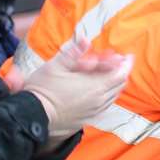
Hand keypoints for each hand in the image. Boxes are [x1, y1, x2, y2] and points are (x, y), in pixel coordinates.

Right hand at [11, 35, 132, 140]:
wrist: (32, 116)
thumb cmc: (43, 90)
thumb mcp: (56, 65)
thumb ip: (74, 52)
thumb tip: (85, 39)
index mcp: (95, 86)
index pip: (120, 74)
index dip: (126, 63)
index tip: (126, 55)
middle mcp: (99, 100)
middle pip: (120, 84)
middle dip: (122, 71)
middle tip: (119, 62)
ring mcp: (94, 111)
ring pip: (113, 95)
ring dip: (114, 83)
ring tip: (110, 74)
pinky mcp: (87, 119)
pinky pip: (105, 105)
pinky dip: (107, 95)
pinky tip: (99, 89)